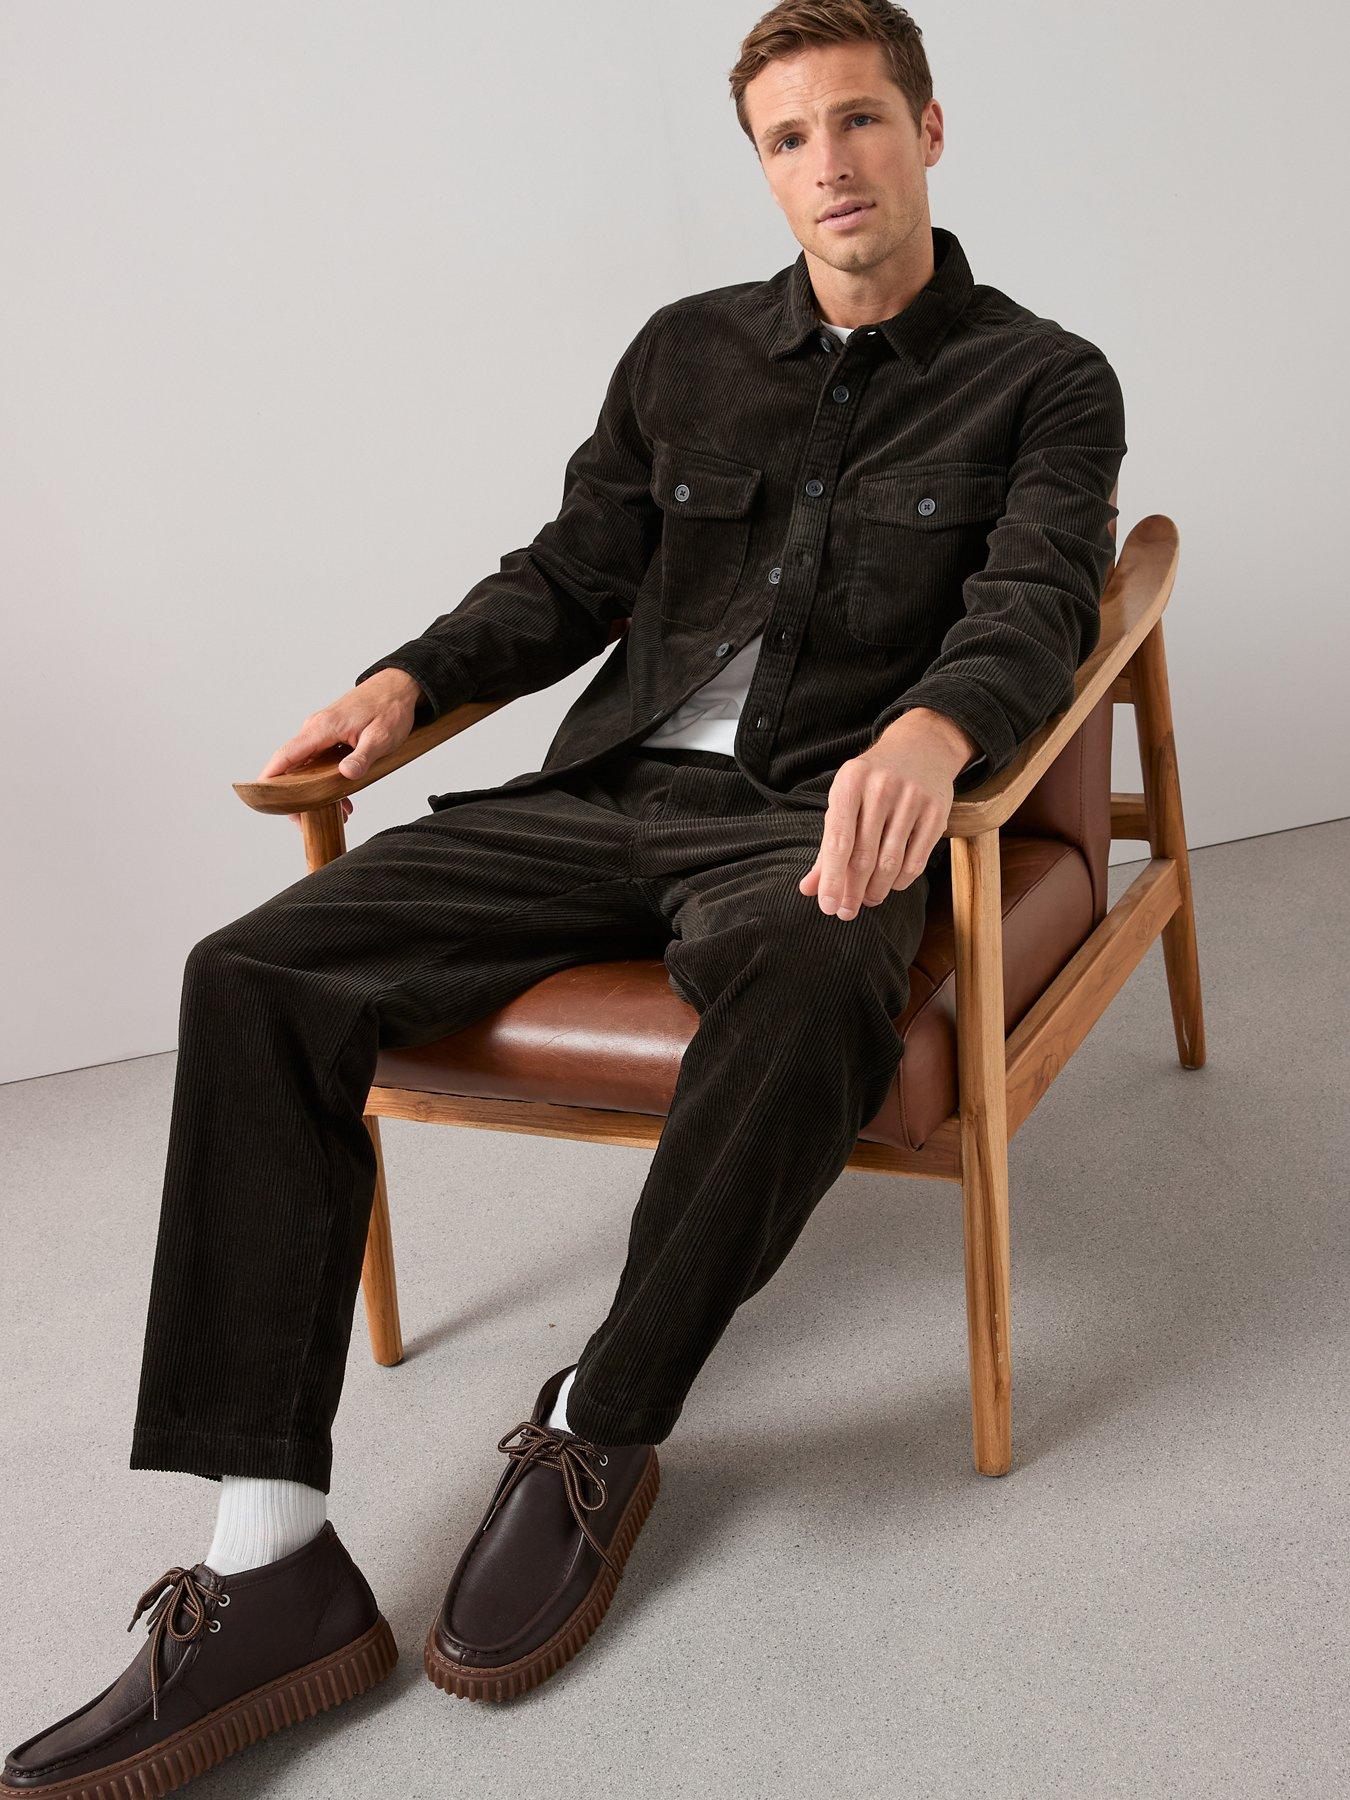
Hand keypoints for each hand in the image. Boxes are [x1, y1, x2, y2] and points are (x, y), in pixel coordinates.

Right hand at [258, 668, 423, 829]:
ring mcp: (320, 732)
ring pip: (306, 767)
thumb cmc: (390, 709)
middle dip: (295, 797)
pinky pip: (318, 762)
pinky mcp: (329, 736)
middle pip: (291, 767)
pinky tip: (343, 800)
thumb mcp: (381, 737)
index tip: (261, 797)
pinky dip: (324, 782)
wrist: (397, 687)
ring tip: (335, 815)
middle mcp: (315, 730)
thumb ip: (362, 757)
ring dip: (314, 792)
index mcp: (322, 729)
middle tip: (305, 823)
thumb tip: (346, 775)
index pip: (286, 755)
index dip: (270, 777)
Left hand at [799, 724, 966, 918]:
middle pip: (864, 856)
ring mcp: (912, 799)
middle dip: (853, 891)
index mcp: (850, 782)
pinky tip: (890, 884)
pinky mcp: (936, 812)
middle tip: (845, 912)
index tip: (827, 906)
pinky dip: (900, 881)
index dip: (831, 878)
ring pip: (891, 862)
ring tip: (867, 900)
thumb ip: (826, 847)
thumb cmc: (871, 783)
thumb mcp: (844, 802)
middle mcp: (881, 788)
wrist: (921, 747)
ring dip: (876, 891)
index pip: (838, 840)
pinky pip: (916, 860)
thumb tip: (808, 889)